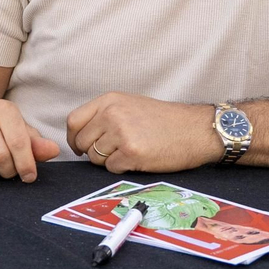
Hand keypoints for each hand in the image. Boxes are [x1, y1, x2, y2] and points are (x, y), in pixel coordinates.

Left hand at [67, 93, 218, 173]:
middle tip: (110, 153)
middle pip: (82, 141)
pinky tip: (136, 160)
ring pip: (95, 157)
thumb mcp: (130, 105)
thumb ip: (104, 115)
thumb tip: (81, 134)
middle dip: (92, 152)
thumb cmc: (164, 120)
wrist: (195, 129)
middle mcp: (112, 114)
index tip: (79, 146)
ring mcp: (122, 133)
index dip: (74, 138)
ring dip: (108, 161)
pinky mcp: (132, 153)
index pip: (73, 121)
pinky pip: (112, 168)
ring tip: (128, 153)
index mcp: (109, 100)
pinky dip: (121, 168)